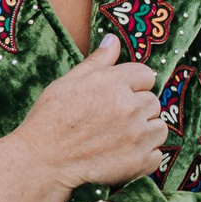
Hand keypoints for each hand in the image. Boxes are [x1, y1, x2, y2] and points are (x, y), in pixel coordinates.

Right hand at [16, 35, 164, 185]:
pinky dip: (145, 156)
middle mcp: (129, 106)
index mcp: (114, 83)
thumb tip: (113, 39)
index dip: (133, 85)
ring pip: (159, 127)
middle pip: (153, 101)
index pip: (146, 75)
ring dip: (145, 132)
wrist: (42, 162)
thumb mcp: (69, 82)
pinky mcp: (139, 161)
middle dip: (138, 109)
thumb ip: (97, 61)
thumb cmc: (50, 120)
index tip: (119, 96)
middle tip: (114, 120)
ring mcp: (136, 135)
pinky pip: (157, 154)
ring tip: (121, 138)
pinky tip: (123, 154)